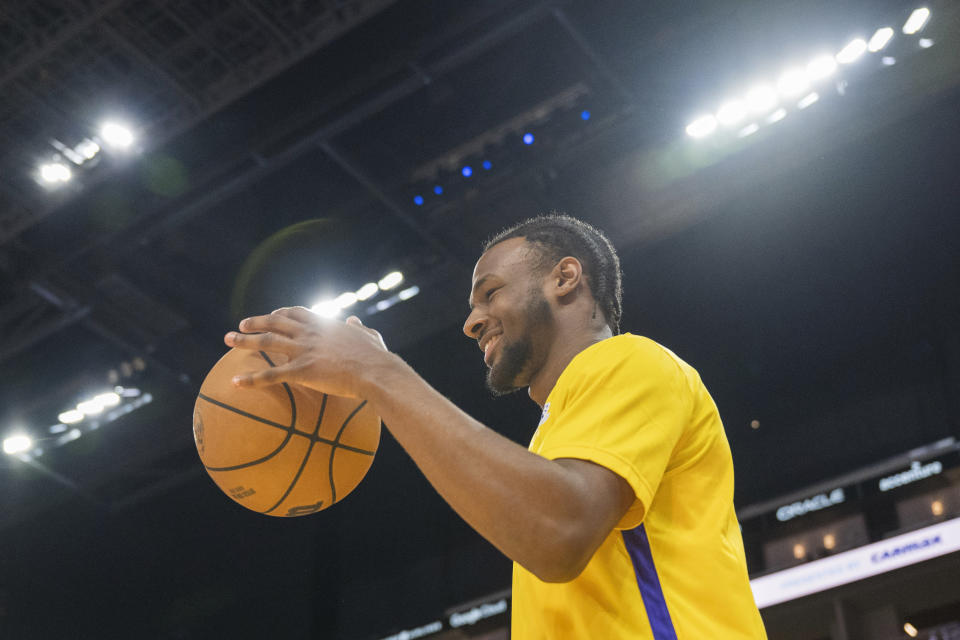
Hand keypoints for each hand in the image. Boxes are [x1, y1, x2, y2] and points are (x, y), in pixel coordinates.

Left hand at [224, 307, 389, 397]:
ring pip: (267, 342)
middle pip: (275, 323)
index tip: (272, 315)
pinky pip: (271, 375)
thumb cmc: (375, 357)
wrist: (376, 371)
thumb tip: (355, 322)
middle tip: (240, 325)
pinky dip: (252, 379)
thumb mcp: (369, 336)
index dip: (281, 313)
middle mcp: (309, 333)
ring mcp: (303, 351)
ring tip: (228, 340)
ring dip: (244, 340)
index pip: (297, 313)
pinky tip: (235, 383)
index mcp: (324, 324)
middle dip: (255, 322)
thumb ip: (359, 329)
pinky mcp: (302, 371)